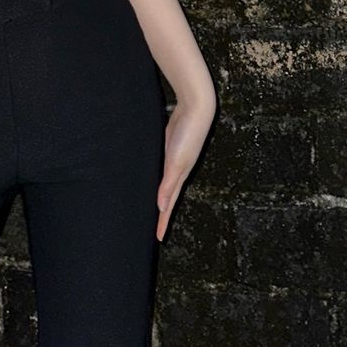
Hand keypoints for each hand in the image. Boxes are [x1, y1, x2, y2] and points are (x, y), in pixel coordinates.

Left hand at [155, 96, 215, 242]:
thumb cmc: (189, 134)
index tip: (159, 238)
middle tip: (154, 228)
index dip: (163, 221)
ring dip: (158, 195)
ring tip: (151, 207)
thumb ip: (169, 183)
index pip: (169, 205)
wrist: (195, 108)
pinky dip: (157, 176)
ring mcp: (174, 158)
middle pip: (167, 197)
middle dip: (161, 213)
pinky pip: (161, 167)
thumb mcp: (176, 161)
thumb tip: (161, 207)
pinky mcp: (169, 145)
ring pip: (163, 182)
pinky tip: (150, 176)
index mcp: (179, 176)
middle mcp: (177, 170)